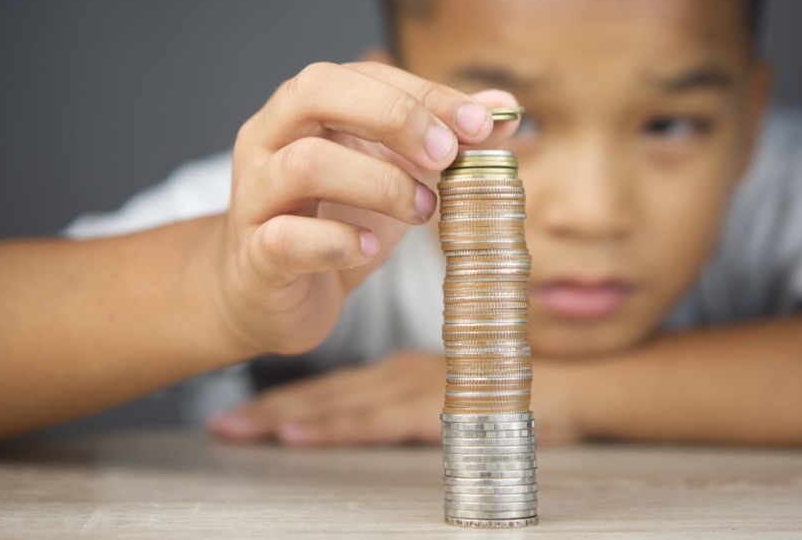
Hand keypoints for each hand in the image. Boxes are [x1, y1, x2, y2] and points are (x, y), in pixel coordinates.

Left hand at [208, 351, 584, 445]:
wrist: (582, 382)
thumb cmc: (527, 384)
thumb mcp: (464, 391)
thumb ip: (428, 401)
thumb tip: (387, 419)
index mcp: (405, 371)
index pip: (337, 385)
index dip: (288, 395)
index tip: (243, 407)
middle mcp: (402, 375)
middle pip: (325, 393)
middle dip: (269, 407)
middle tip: (219, 419)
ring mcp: (417, 389)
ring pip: (337, 404)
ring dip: (284, 415)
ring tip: (238, 426)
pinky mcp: (438, 407)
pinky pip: (373, 421)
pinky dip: (331, 425)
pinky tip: (297, 430)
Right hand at [212, 61, 518, 356]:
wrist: (267, 294)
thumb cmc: (334, 220)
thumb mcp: (396, 172)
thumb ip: (445, 138)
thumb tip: (504, 109)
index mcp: (305, 108)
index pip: (364, 74)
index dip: (426, 93)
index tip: (482, 124)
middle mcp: (270, 139)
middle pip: (315, 91)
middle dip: (394, 117)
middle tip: (446, 158)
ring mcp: (255, 196)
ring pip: (303, 164)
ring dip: (379, 184)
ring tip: (423, 211)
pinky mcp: (254, 254)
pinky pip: (287, 239)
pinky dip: (340, 243)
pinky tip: (371, 249)